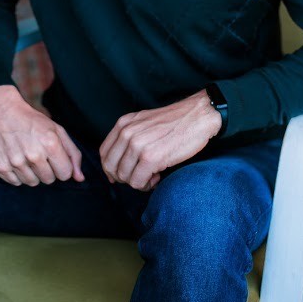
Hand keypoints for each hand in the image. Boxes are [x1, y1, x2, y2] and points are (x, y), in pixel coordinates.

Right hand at [0, 85, 84, 186]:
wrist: (0, 110)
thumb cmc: (32, 121)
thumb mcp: (57, 130)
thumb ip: (73, 154)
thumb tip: (80, 178)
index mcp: (50, 143)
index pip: (65, 174)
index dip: (62, 166)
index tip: (55, 158)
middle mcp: (33, 154)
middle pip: (49, 180)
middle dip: (47, 170)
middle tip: (39, 155)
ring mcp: (15, 161)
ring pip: (32, 183)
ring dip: (32, 173)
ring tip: (26, 156)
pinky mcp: (0, 166)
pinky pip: (16, 183)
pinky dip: (17, 174)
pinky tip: (15, 158)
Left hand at [99, 89, 221, 190]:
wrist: (198, 116)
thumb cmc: (175, 122)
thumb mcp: (144, 122)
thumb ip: (129, 137)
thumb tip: (117, 166)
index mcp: (124, 123)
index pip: (104, 153)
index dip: (110, 169)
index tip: (121, 176)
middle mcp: (127, 133)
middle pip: (111, 167)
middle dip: (124, 178)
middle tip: (141, 176)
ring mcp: (137, 145)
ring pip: (124, 177)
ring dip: (138, 182)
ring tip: (153, 175)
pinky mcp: (150, 158)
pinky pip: (138, 182)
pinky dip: (147, 185)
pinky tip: (158, 177)